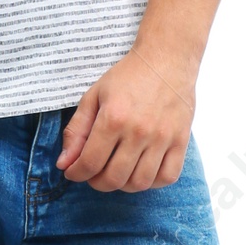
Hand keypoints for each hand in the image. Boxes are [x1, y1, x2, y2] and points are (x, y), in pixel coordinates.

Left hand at [57, 44, 194, 191]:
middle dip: (96, 182)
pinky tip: (141, 170)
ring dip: (122, 185)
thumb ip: (76, 131)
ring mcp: (163, 138)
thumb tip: (64, 163)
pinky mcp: (181, 140)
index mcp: (113, 118)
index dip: (76, 174)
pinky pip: (168, 177)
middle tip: (93, 174)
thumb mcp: (93, 97)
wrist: (166, 59)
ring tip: (116, 172)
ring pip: (140, 183)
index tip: (73, 172)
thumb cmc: (127, 77)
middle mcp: (139, 131)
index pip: (90, 163)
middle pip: (114, 178)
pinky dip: (152, 182)